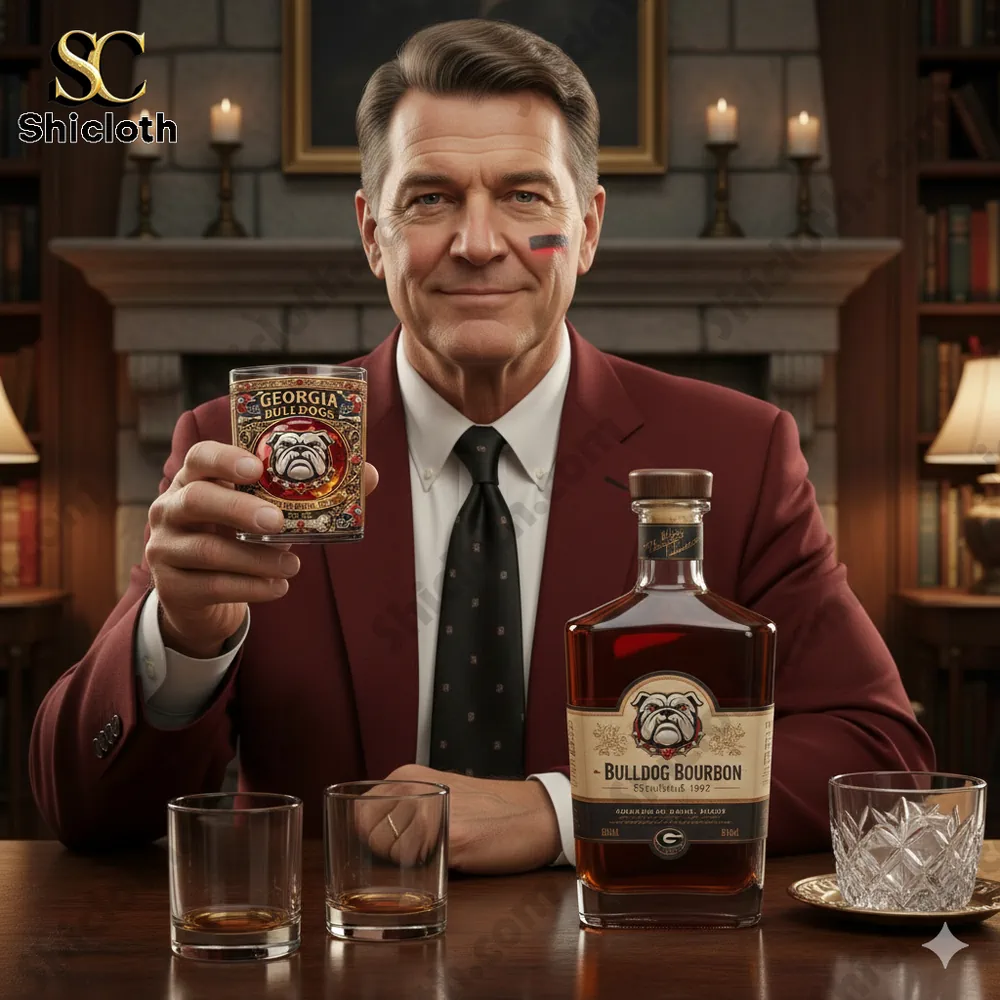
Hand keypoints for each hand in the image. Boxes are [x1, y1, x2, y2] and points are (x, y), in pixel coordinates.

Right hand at [146, 441, 378, 657]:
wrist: (202, 598)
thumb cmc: (240, 540)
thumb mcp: (270, 515)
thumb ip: (309, 495)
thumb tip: (368, 474)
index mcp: (195, 480)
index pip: (200, 457)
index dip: (226, 459)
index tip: (256, 467)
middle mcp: (170, 509)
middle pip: (196, 499)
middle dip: (239, 510)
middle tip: (278, 523)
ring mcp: (165, 549)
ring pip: (209, 550)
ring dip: (257, 559)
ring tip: (293, 567)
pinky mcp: (172, 588)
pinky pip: (213, 586)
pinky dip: (252, 588)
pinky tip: (278, 588)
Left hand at [363, 764, 560, 874]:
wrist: (534, 814)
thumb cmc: (484, 808)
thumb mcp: (436, 791)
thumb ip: (402, 803)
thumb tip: (362, 830)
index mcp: (406, 774)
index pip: (359, 814)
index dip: (373, 836)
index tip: (397, 840)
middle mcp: (414, 787)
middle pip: (371, 837)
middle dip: (388, 853)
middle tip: (422, 848)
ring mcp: (431, 811)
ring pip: (390, 855)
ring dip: (408, 864)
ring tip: (440, 849)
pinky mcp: (450, 838)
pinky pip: (415, 865)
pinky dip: (427, 870)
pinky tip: (451, 855)